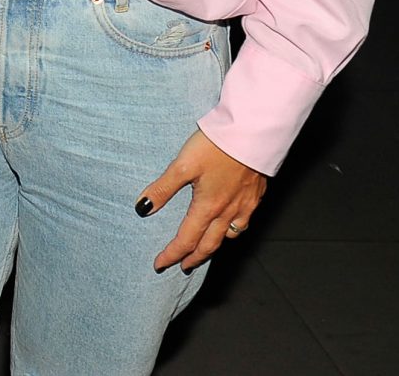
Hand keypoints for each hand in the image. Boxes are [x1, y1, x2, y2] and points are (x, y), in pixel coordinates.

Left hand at [138, 129, 267, 271]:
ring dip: (215, 246)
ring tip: (205, 248)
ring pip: (230, 235)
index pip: (186, 240)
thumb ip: (162, 188)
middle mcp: (228, 211)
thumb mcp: (182, 165)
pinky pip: (244, 222)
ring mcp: (245, 205)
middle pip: (209, 244)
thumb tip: (142, 208)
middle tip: (183, 267)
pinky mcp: (256, 195)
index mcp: (208, 207)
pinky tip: (231, 224)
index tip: (160, 265)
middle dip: (194, 258)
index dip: (171, 254)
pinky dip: (233, 230)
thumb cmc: (216, 146)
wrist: (253, 133)